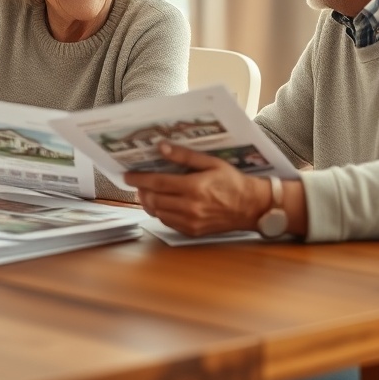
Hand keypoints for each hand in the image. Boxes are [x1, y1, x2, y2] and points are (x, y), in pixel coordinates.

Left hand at [125, 141, 271, 236]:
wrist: (250, 207)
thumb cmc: (232, 181)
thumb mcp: (211, 162)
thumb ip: (185, 156)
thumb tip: (162, 148)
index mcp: (194, 187)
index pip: (157, 183)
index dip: (139, 179)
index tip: (127, 175)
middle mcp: (190, 207)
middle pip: (154, 199)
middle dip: (142, 190)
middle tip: (137, 182)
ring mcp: (191, 222)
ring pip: (158, 213)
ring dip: (149, 202)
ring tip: (148, 192)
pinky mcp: (192, 231)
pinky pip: (168, 223)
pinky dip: (161, 213)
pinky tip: (163, 203)